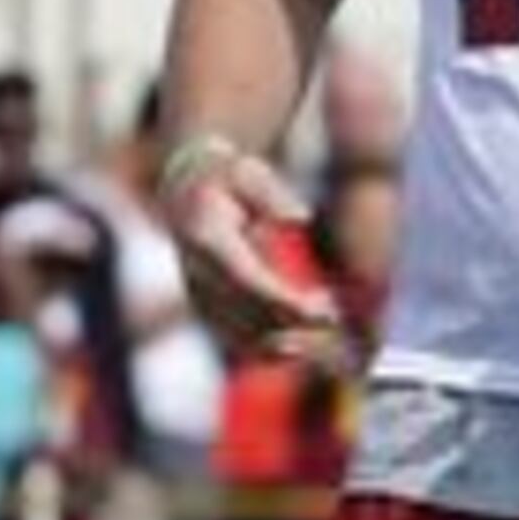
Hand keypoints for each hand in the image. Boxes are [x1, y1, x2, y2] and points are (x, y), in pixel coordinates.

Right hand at [159, 136, 342, 363]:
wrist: (185, 191)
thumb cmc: (226, 178)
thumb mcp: (249, 172)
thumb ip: (271, 194)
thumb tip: (300, 217)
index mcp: (207, 238)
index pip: (248, 280)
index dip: (285, 301)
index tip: (325, 312)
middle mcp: (196, 271)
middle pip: (246, 313)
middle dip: (294, 322)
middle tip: (334, 316)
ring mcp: (196, 292)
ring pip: (237, 334)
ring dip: (282, 339)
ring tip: (320, 328)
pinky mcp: (202, 305)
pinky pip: (231, 338)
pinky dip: (264, 347)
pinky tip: (296, 346)